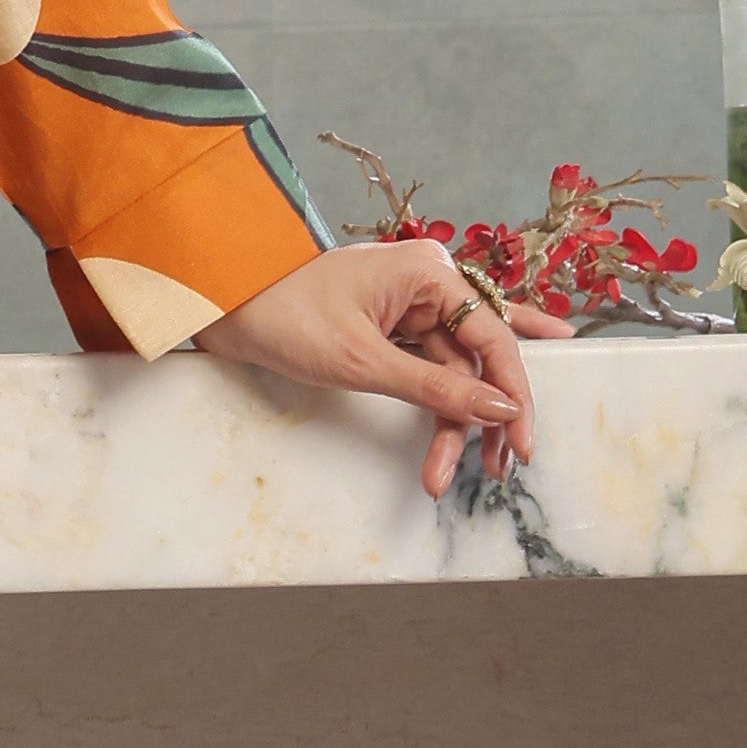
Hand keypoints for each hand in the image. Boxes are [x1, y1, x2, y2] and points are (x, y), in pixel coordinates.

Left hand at [199, 237, 557, 499]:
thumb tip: (499, 408)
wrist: (226, 307)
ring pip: (453, 372)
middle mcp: (430, 283)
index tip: (521, 440)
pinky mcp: (393, 327)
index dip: (513, 392)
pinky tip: (492, 417)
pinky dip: (443, 402)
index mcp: (429, 272)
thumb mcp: (362, 360)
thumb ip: (435, 387)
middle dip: (486, 416)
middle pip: (477, 357)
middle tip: (498, 467)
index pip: (492, 336)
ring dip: (454, 422)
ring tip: (445, 474)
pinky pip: (433, 367)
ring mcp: (411, 305)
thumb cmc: (285, 317)